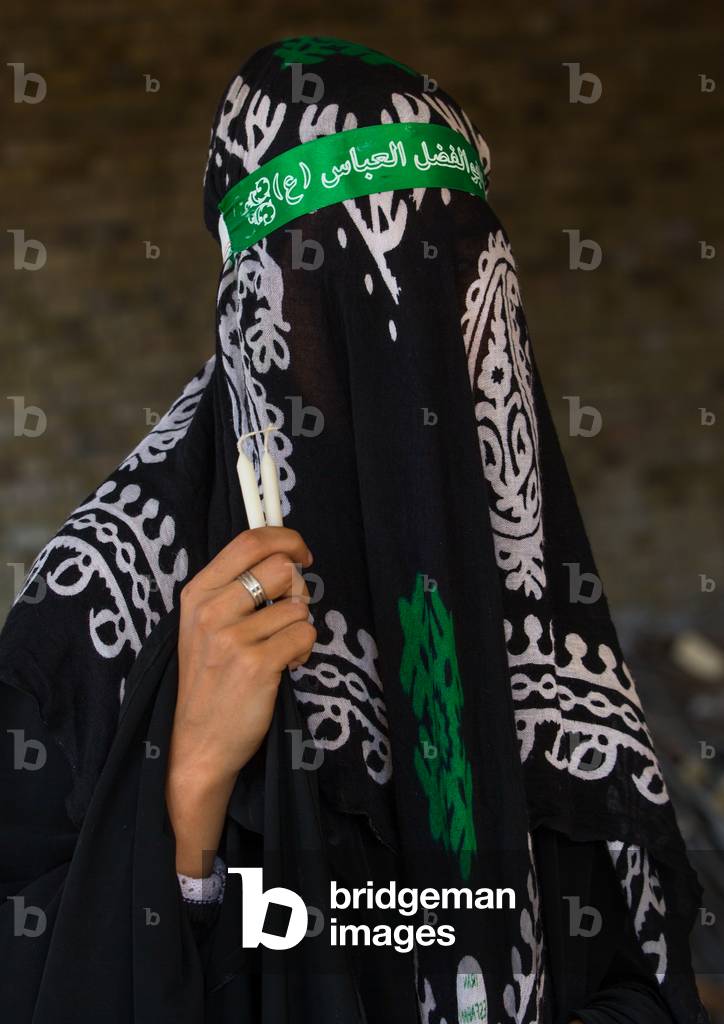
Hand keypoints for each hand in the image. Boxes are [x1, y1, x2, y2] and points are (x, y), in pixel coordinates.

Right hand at [166, 526, 315, 876]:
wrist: (196, 744)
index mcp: (197, 593)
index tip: (302, 554)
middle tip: (289, 614)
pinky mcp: (257, 665)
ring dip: (299, 628)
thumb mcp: (205, 625)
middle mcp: (211, 610)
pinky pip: (305, 635)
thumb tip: (284, 557)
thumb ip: (235, 589)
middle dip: (299, 590)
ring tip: (278, 651)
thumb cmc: (209, 680)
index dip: (285, 539)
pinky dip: (303, 651)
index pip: (249, 541)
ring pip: (299, 607)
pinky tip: (283, 668)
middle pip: (281, 568)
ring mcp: (232, 638)